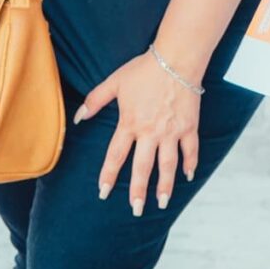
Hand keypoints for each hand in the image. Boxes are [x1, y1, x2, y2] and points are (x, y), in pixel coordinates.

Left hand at [78, 49, 202, 217]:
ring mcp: (172, 131)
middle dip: (138, 191)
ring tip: (162, 203)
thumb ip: (95, 100)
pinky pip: (190, 150)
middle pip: (142, 167)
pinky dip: (190, 164)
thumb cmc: (143, 69)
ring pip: (168, 165)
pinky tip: (187, 177)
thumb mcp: (114, 82)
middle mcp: (150, 132)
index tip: (104, 192)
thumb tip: (79, 117)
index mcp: (130, 123)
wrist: (176, 58)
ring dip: (165, 186)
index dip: (109, 175)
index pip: (116, 155)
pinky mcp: (189, 127)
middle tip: (136, 210)